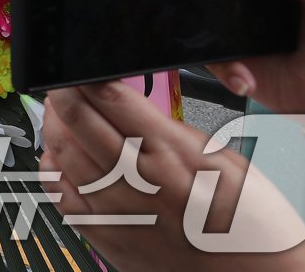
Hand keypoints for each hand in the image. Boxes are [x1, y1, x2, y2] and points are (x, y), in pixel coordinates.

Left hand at [40, 81, 304, 271]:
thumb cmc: (251, 223)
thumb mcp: (223, 158)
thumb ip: (170, 129)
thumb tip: (129, 103)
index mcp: (169, 152)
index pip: (107, 97)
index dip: (86, 75)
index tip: (81, 67)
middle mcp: (135, 180)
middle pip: (75, 121)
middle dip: (62, 94)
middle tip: (63, 85)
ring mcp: (114, 211)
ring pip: (60, 154)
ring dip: (54, 126)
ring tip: (60, 114)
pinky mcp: (105, 236)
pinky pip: (60, 196)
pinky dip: (53, 168)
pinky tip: (59, 157)